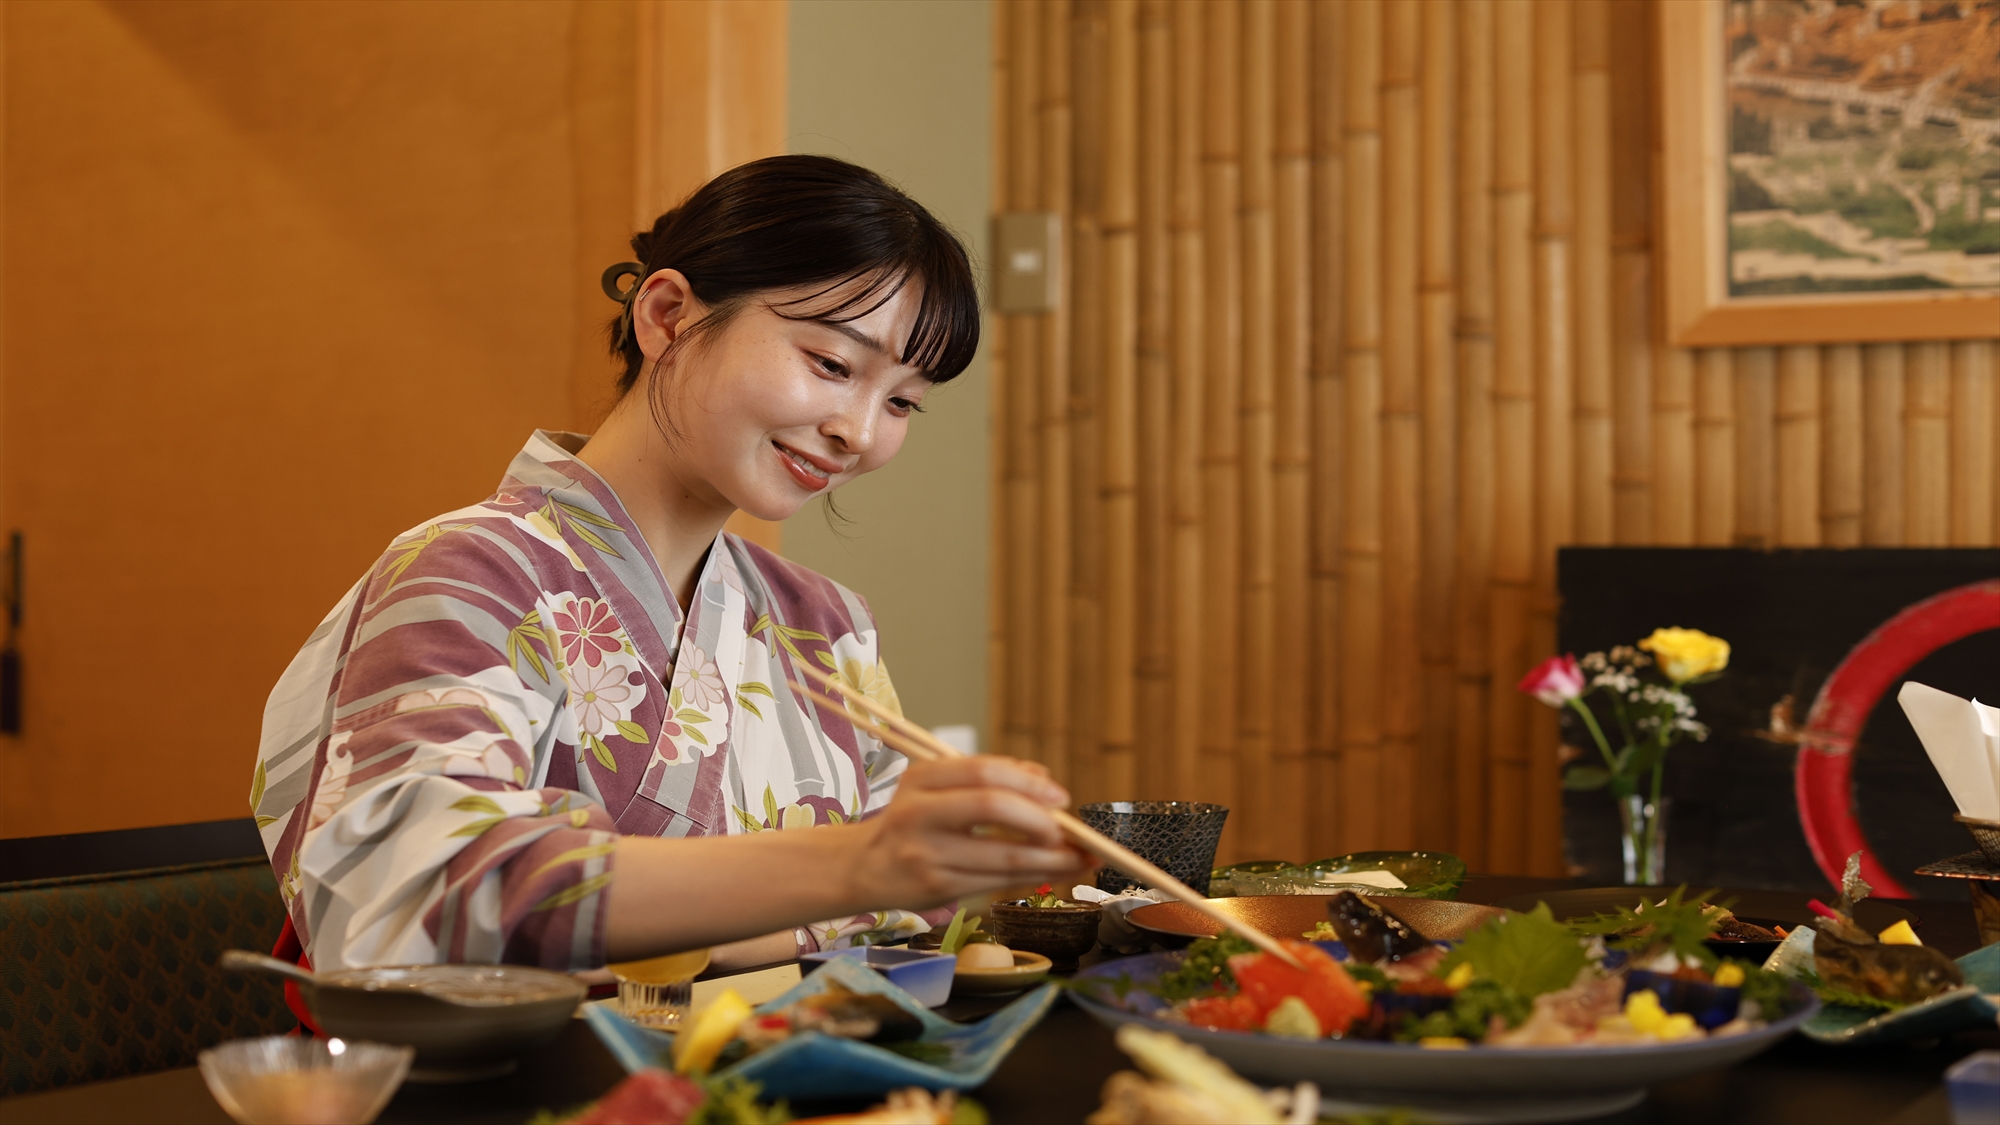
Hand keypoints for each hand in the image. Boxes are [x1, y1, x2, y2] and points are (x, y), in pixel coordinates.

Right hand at [843, 756, 1093, 909]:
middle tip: (1068, 831)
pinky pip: (996, 883)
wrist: (860, 868)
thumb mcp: (933, 789)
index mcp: (921, 778)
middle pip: (991, 806)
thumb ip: (983, 778)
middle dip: (1040, 820)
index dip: (1029, 782)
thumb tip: (1042, 777)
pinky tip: (1050, 873)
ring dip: (1049, 859)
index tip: (1060, 797)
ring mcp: (926, 853)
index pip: (983, 771)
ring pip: (1002, 856)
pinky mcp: (937, 888)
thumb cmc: (909, 823)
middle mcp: (919, 812)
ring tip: (1076, 859)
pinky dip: (1031, 878)